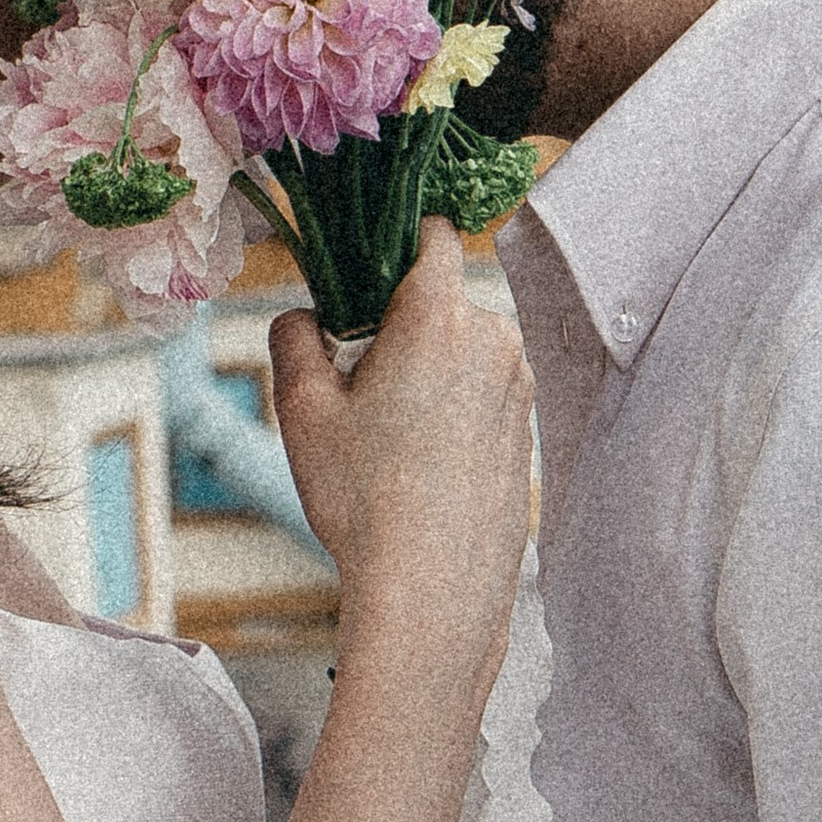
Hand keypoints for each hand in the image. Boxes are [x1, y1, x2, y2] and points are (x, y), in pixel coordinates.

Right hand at [269, 222, 532, 699]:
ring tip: (387, 437)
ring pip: (462, 348)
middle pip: (440, 299)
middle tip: (357, 386)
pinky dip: (451, 410)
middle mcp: (492, 338)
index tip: (360, 279)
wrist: (433, 588)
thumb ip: (295, 338)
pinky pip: (482, 393)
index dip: (393, 241)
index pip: (432, 232)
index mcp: (438, 316)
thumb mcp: (302, 411)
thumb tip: (305, 316)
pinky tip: (419, 465)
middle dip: (398, 325)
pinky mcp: (526, 429)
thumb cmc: (365, 498)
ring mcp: (517, 386)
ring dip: (427, 369)